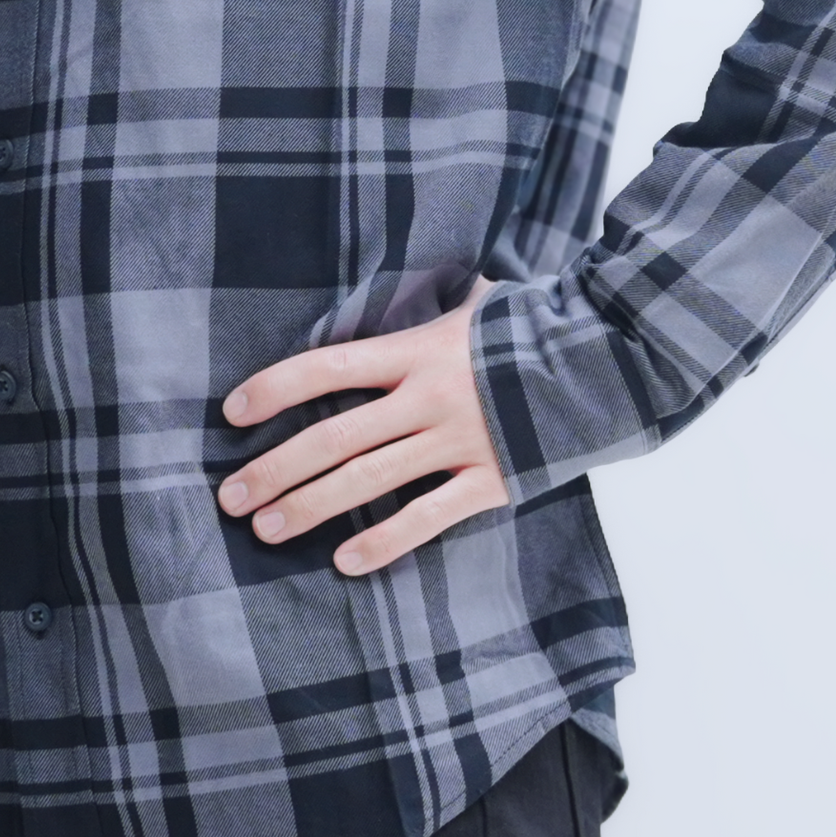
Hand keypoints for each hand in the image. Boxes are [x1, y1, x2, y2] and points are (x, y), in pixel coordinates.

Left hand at [217, 277, 511, 574]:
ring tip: (266, 529)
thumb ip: (427, 303)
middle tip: (230, 497)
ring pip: (368, 480)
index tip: (231, 412)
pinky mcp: (491, 480)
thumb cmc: (525, 332)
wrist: (605, 361)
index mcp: (416, 350)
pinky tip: (345, 563)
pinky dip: (385, 542)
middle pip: (334, 436)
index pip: (328, 366)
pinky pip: (428, 517)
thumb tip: (396, 273)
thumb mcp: (471, 306)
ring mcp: (459, 441)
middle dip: (275, 467)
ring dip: (310, 507)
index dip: (275, 387)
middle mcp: (429, 396)